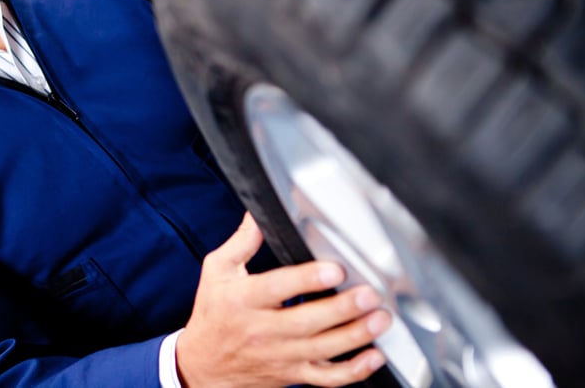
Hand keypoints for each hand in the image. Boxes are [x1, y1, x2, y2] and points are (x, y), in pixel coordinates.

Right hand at [176, 213, 390, 386]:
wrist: (203, 364)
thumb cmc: (213, 312)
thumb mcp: (217, 270)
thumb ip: (242, 241)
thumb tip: (258, 213)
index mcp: (243, 299)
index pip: (278, 288)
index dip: (307, 279)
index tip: (334, 269)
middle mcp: (262, 330)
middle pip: (307, 322)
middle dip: (343, 308)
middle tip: (369, 293)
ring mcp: (280, 356)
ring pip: (323, 350)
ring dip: (356, 335)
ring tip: (380, 318)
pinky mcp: (292, 374)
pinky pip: (327, 378)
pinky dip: (354, 371)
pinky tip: (374, 356)